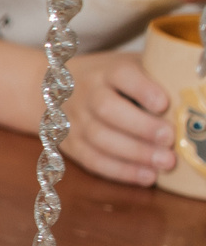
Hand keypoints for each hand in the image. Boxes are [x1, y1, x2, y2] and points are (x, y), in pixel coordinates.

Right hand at [61, 51, 173, 185]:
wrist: (54, 87)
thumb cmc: (112, 80)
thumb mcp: (131, 68)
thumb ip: (157, 78)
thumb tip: (197, 96)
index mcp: (106, 71)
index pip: (122, 75)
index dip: (143, 89)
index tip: (164, 104)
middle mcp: (86, 93)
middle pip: (107, 109)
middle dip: (141, 127)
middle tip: (170, 139)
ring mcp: (73, 119)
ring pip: (99, 138)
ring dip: (134, 154)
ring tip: (165, 163)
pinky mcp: (69, 143)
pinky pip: (92, 160)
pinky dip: (120, 171)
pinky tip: (146, 177)